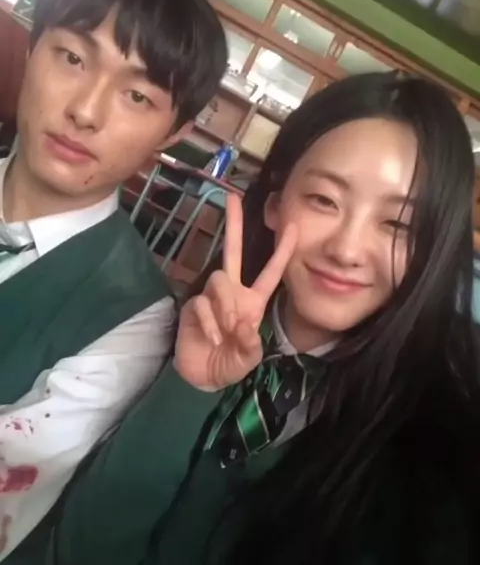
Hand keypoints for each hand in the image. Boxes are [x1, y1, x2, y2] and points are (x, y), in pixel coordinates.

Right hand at [175, 193, 296, 390]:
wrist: (202, 377)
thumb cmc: (230, 363)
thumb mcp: (248, 359)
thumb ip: (250, 345)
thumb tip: (244, 325)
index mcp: (253, 301)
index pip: (271, 272)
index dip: (282, 251)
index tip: (294, 226)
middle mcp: (233, 292)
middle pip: (233, 252)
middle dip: (234, 225)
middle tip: (232, 197)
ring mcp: (211, 297)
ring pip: (219, 279)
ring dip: (225, 305)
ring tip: (226, 332)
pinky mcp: (193, 306)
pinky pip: (203, 303)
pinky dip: (210, 322)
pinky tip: (212, 338)